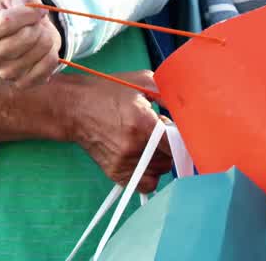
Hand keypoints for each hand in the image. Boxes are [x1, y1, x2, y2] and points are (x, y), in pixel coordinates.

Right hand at [0, 0, 60, 87]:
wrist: (32, 28)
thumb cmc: (19, 5)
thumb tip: (18, 5)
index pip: (7, 22)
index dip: (29, 13)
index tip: (36, 10)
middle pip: (25, 38)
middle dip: (39, 26)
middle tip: (37, 24)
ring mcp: (3, 72)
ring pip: (37, 52)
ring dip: (47, 39)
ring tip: (41, 36)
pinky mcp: (20, 84)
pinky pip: (44, 70)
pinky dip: (51, 57)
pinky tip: (45, 51)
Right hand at [64, 71, 171, 192]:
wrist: (75, 107)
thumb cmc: (109, 92)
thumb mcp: (141, 82)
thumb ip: (168, 94)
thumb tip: (190, 108)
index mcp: (142, 122)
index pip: (177, 144)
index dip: (182, 139)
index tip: (179, 133)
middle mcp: (134, 146)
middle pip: (170, 158)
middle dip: (170, 146)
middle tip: (158, 133)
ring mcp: (124, 162)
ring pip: (160, 170)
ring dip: (160, 159)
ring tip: (147, 143)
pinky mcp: (116, 173)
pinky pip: (146, 184)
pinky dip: (150, 174)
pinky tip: (144, 160)